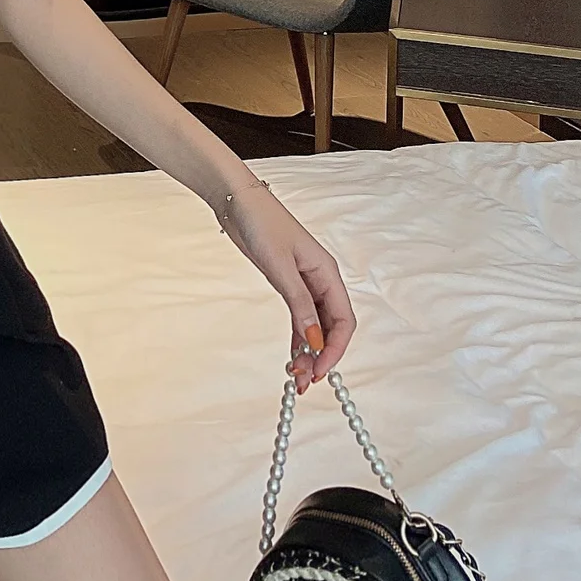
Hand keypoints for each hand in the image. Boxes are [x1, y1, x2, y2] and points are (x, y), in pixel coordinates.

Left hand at [220, 184, 355, 392]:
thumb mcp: (279, 265)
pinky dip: (296, 338)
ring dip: (307, 351)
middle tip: (302, 381)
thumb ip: (298, 302)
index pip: (343, 321)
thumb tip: (314, 340)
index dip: (335, 349)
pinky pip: (298, 317)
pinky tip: (292, 358)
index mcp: (327, 274)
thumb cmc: (261, 222)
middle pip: (331, 327)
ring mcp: (304, 283)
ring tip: (295, 378)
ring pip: (314, 325)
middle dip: (321, 356)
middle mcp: (320, 281)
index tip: (319, 370)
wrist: (237, 200)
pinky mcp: (287, 283)